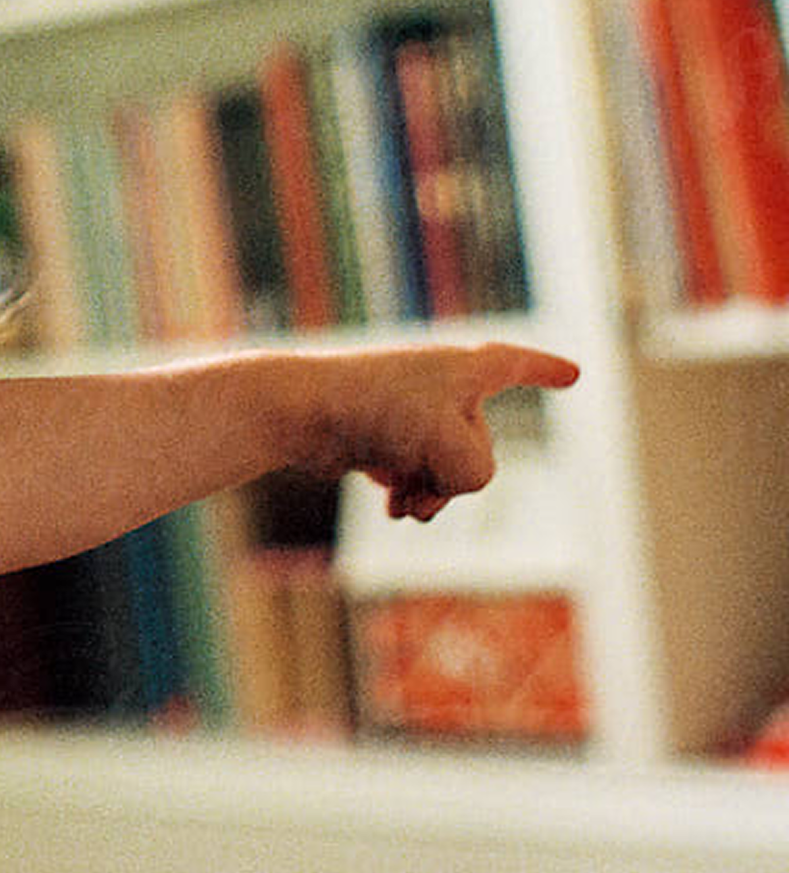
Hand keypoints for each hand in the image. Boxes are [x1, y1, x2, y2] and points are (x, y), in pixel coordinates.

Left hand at [288, 341, 578, 521]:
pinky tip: (391, 506)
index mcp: (464, 368)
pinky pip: (415, 480)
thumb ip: (476, 472)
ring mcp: (409, 415)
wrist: (299, 412)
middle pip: (482, 449)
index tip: (572, 375)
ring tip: (402, 496)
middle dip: (455, 472)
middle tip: (414, 455)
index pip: (518, 365)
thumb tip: (429, 488)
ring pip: (448, 473)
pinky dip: (408, 496)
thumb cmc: (379, 412)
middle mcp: (439, 386)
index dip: (547, 371)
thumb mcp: (457, 448)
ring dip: (431, 492)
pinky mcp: (381, 441)